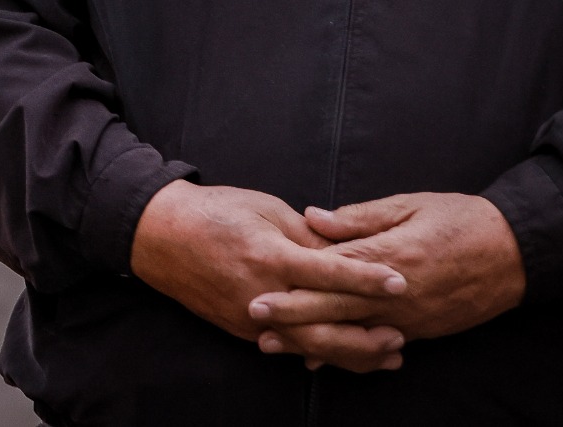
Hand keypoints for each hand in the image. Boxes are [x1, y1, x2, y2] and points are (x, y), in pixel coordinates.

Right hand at [131, 181, 409, 373]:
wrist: (160, 235)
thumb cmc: (217, 213)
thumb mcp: (265, 209)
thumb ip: (307, 235)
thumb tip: (347, 252)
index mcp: (269, 254)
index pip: (328, 272)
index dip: (367, 278)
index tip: (401, 281)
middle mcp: (261, 292)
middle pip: (322, 326)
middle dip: (365, 336)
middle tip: (400, 336)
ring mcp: (250, 317)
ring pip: (309, 346)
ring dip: (351, 352)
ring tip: (387, 354)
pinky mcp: (242, 329)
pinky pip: (288, 346)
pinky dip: (321, 352)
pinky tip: (347, 353)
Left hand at [248, 193, 523, 354]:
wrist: (516, 253)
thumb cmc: (459, 220)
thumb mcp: (408, 205)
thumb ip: (358, 217)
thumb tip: (312, 218)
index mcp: (389, 257)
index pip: (331, 274)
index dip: (294, 284)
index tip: (259, 289)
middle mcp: (396, 294)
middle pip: (335, 310)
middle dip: (293, 319)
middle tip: (256, 323)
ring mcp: (409, 316)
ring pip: (353, 335)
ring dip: (314, 340)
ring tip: (277, 344)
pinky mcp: (422, 329)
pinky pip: (378, 345)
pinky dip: (348, 351)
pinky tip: (322, 356)